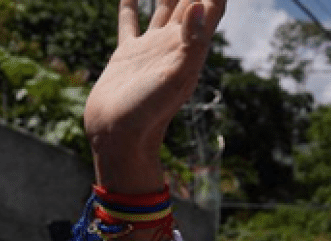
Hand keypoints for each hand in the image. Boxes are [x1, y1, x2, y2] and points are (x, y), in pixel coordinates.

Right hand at [85, 0, 226, 193]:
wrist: (118, 136)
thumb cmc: (149, 111)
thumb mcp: (175, 76)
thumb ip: (192, 40)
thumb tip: (202, 3)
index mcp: (191, 45)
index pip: (212, 4)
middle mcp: (174, 43)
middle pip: (190, 0)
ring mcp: (150, 47)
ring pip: (162, 6)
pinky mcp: (127, 54)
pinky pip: (130, 21)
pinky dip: (129, 2)